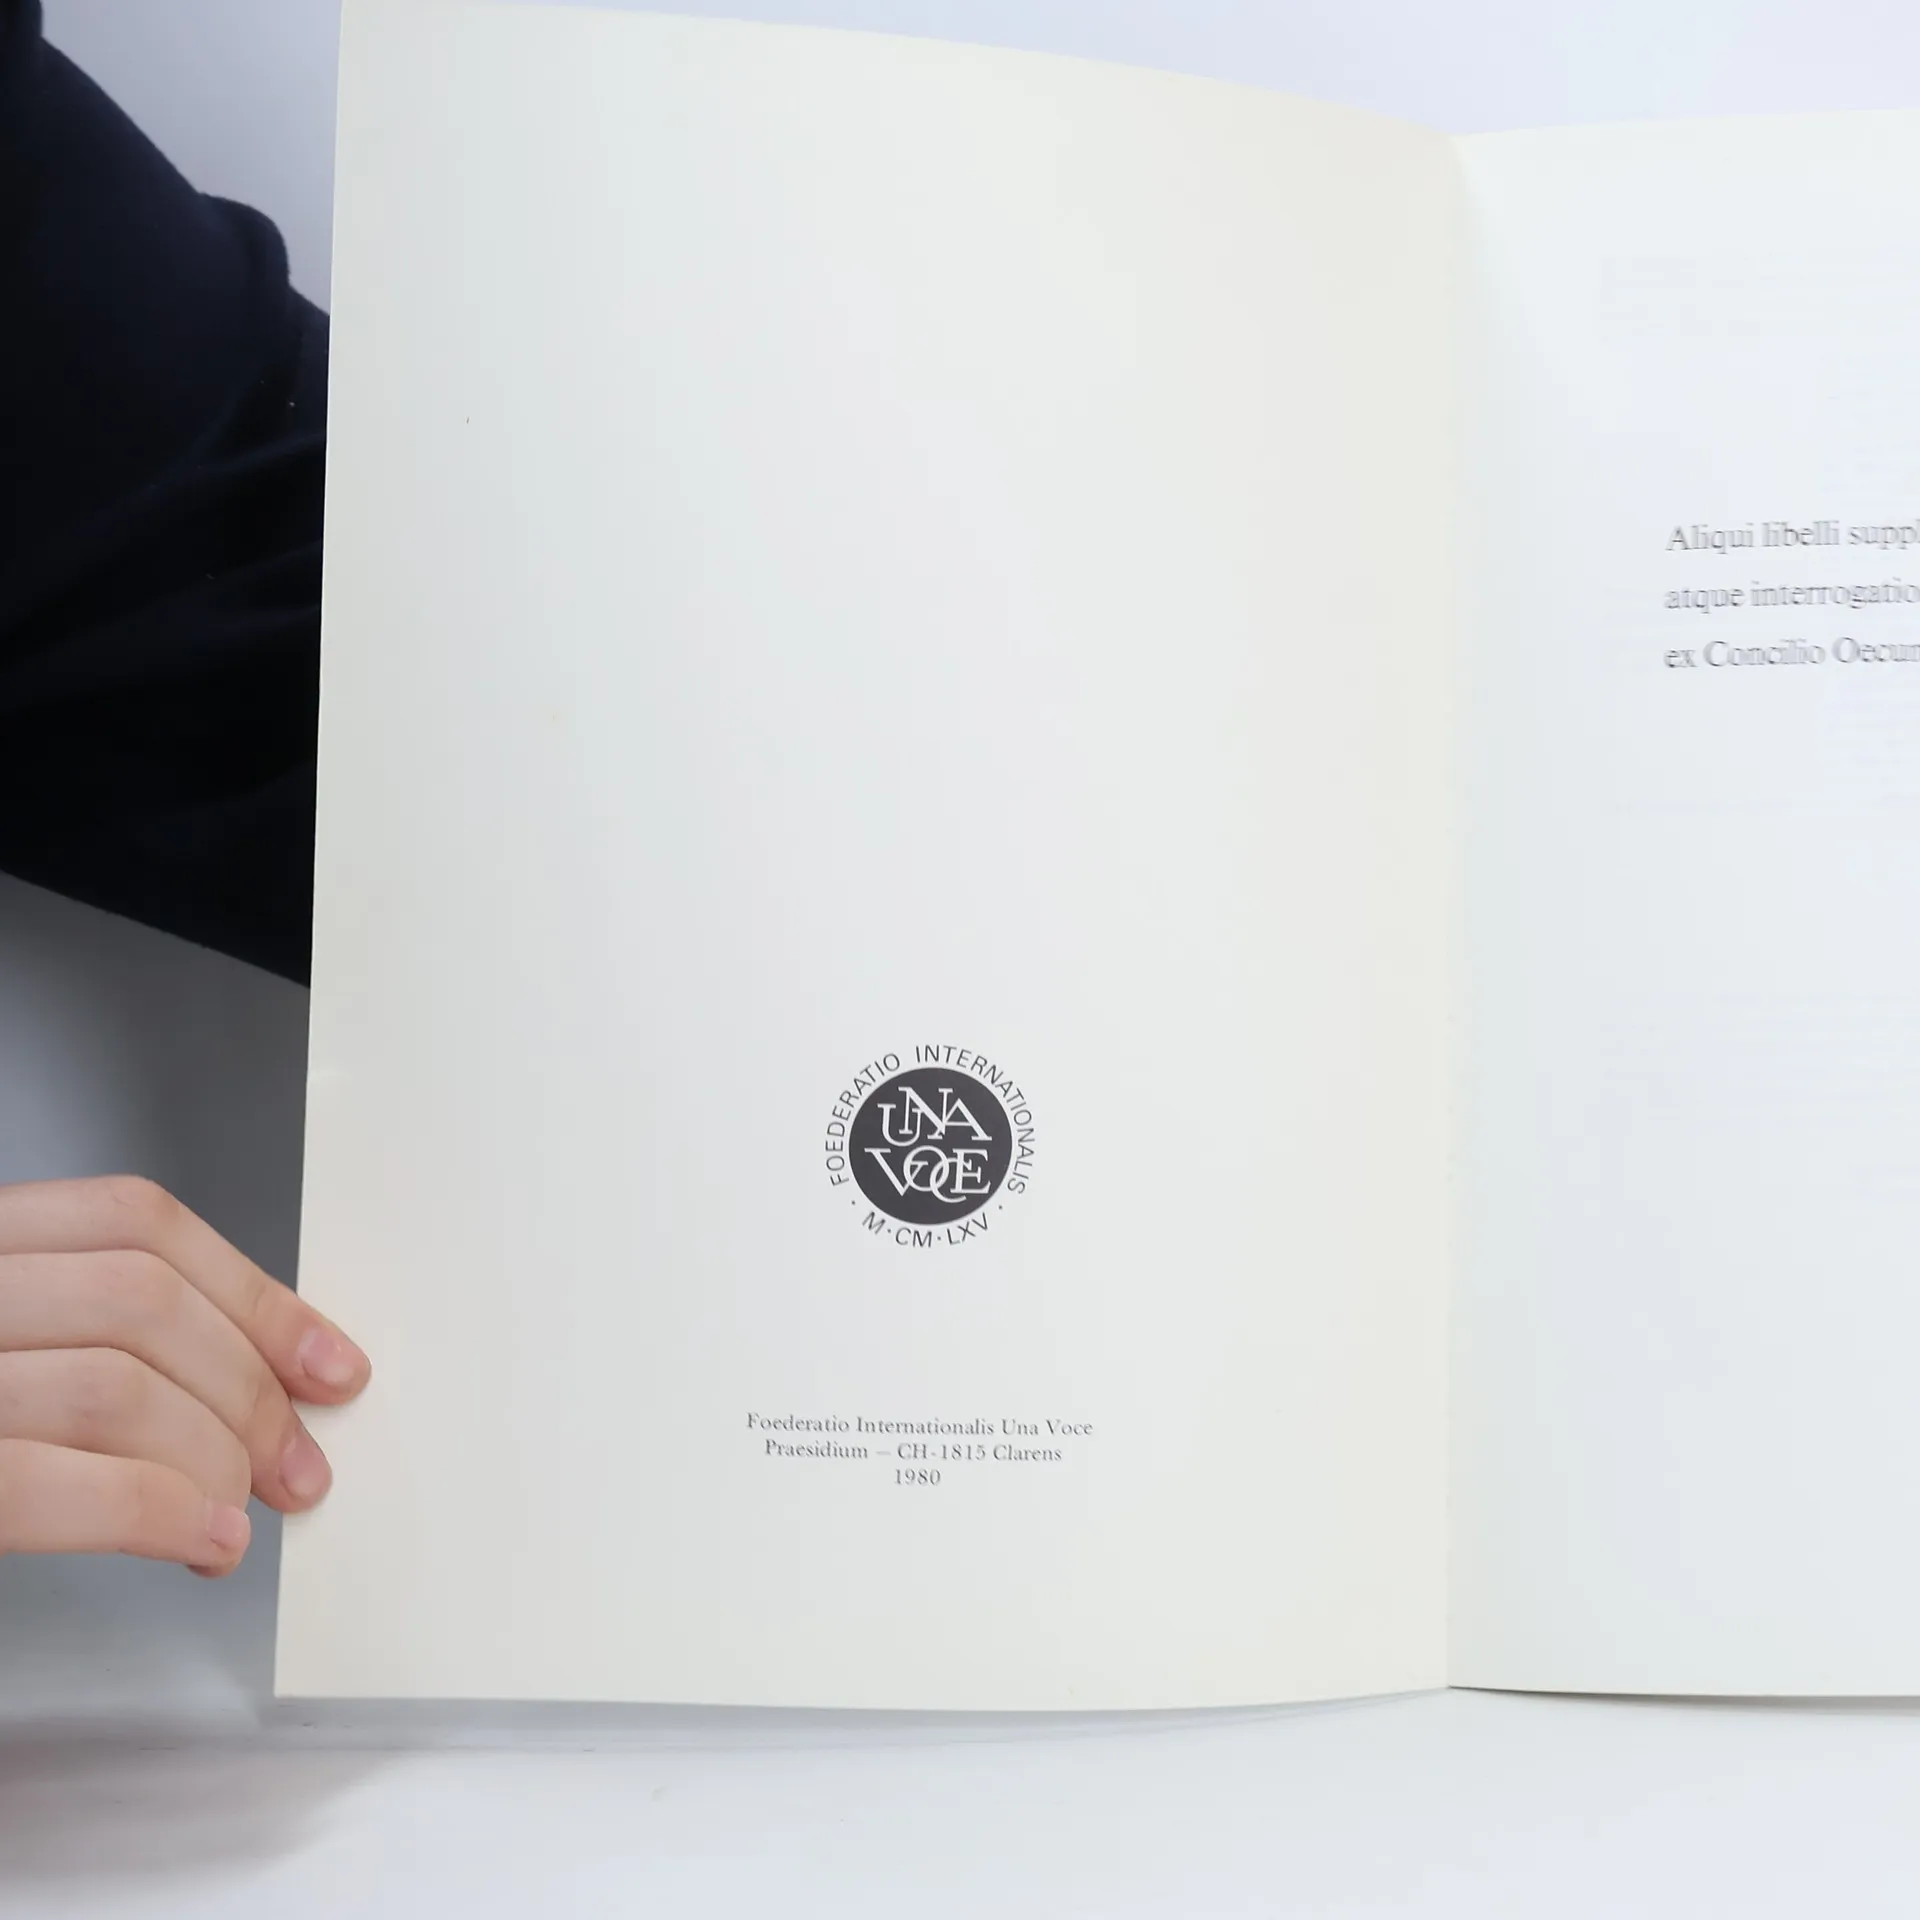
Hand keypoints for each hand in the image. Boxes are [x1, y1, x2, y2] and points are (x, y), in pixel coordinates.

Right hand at [0, 1176, 368, 1575]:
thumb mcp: (13, 1329)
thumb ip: (89, 1324)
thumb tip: (259, 1375)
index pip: (137, 1223)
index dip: (255, 1295)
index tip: (330, 1365)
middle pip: (142, 1301)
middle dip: (248, 1390)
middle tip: (298, 1468)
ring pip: (113, 1388)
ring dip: (212, 1460)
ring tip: (237, 1519)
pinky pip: (45, 1485)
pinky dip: (151, 1512)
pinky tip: (200, 1541)